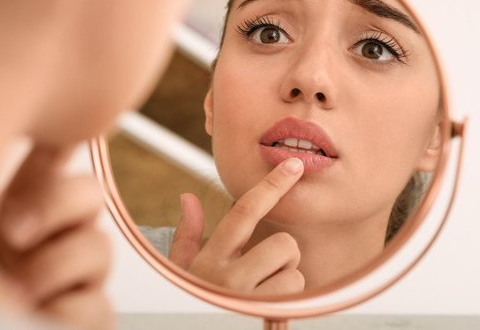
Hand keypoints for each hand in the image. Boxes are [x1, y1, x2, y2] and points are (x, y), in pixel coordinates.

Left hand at [0, 144, 112, 329]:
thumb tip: (0, 134)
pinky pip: (99, 307)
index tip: (63, 120)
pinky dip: (66, 314)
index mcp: (19, 202)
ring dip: (52, 268)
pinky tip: (32, 314)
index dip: (67, 134)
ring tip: (6, 290)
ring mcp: (74, 276)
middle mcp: (50, 234)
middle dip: (53, 203)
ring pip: (99, 248)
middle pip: (89, 192)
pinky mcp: (85, 316)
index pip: (54, 156)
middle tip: (11, 230)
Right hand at [169, 158, 304, 294]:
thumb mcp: (184, 270)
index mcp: (210, 258)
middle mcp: (227, 277)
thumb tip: (188, 197)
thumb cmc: (196, 303)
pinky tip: (269, 305)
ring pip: (293, 271)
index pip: (244, 212)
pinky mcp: (264, 315)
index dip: (272, 185)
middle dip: (284, 257)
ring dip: (286, 279)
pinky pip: (296, 292)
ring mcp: (246, 299)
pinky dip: (289, 299)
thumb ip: (187, 235)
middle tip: (266, 272)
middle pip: (283, 243)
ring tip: (263, 292)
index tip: (293, 165)